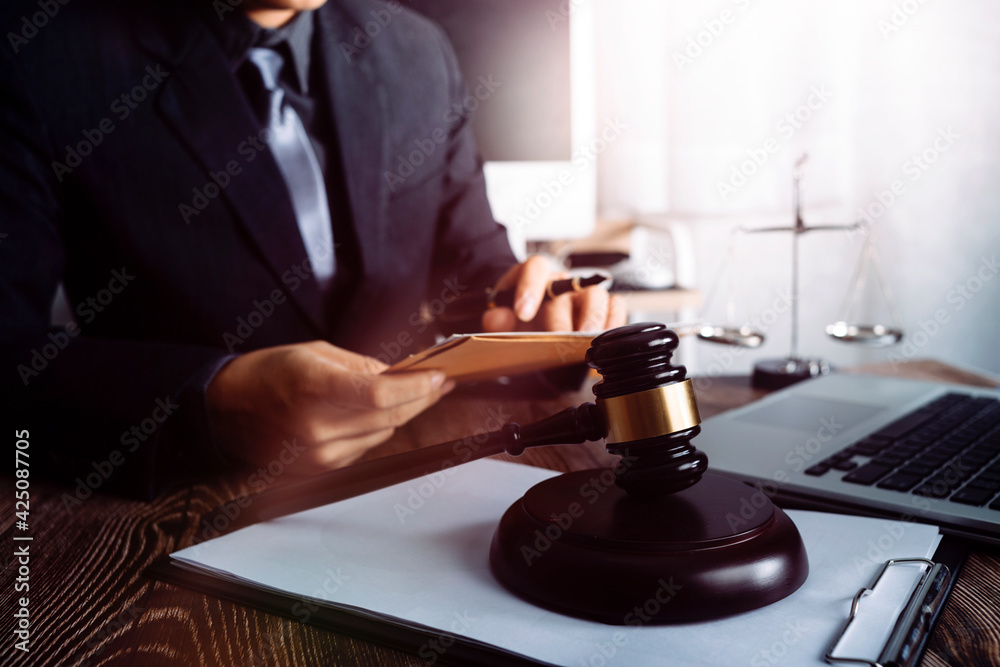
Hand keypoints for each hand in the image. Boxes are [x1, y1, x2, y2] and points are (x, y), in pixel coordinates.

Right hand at [206, 341, 454, 472]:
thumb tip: (400, 374)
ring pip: (381, 435)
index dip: (417, 387)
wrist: (224, 410)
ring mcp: (317, 455)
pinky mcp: (317, 470)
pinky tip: (380, 414)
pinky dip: (376, 430)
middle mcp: (316, 429)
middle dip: (421, 398)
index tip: (439, 376)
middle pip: (389, 418)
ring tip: (416, 393)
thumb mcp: (315, 353)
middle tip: (440, 382)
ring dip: (402, 415)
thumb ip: (361, 366)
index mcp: (314, 389)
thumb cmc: (266, 374)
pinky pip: (363, 448)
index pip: (381, 395)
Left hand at [481, 256, 626, 332]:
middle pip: (569, 288)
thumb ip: (496, 318)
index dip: (529, 288)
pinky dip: (613, 322)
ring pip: (596, 295)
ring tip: (585, 340)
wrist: (535, 324)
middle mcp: (562, 283)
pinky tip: (604, 340)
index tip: (522, 312)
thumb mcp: (503, 318)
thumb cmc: (521, 318)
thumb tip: (495, 318)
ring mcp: (585, 294)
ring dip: (592, 319)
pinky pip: (616, 306)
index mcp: (535, 276)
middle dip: (562, 316)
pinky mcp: (604, 308)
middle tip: (557, 337)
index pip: (536, 268)